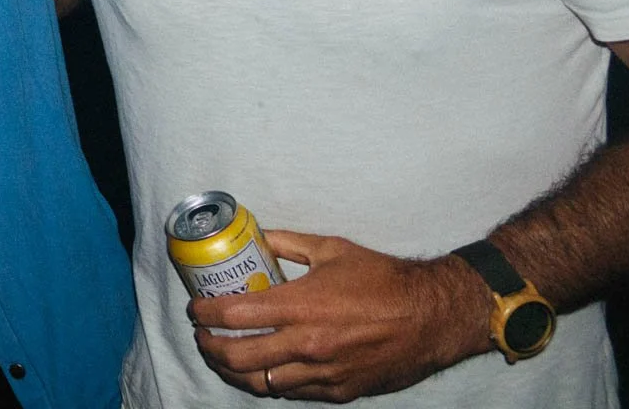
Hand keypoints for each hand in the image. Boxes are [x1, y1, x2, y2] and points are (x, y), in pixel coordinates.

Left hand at [190, 230, 489, 401]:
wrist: (432, 317)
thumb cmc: (384, 280)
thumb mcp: (332, 249)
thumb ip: (289, 243)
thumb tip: (258, 236)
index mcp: (301, 306)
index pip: (234, 315)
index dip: (206, 314)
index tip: (196, 309)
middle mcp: (307, 345)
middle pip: (238, 356)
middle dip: (210, 347)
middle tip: (201, 336)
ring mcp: (323, 373)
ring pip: (260, 382)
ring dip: (233, 371)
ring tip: (222, 357)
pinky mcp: (339, 391)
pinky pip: (292, 392)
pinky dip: (269, 382)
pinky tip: (262, 370)